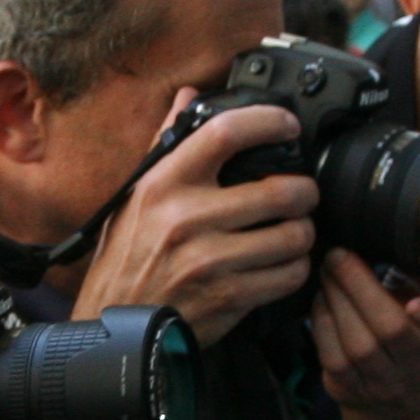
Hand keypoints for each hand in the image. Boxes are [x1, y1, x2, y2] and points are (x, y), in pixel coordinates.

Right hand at [75, 92, 320, 343]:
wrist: (113, 323)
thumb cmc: (126, 258)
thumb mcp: (135, 196)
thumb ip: (165, 145)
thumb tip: (188, 97)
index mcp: (164, 184)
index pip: (224, 132)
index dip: (267, 121)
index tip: (286, 125)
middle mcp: (187, 217)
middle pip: (279, 190)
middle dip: (305, 191)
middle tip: (304, 193)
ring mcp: (210, 259)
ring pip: (293, 236)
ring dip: (304, 233)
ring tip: (295, 231)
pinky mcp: (228, 296)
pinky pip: (288, 275)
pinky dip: (295, 269)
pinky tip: (284, 264)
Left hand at [308, 250, 419, 419]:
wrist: (398, 396)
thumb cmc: (417, 334)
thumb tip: (393, 245)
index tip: (416, 303)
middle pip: (391, 330)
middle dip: (359, 286)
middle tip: (338, 255)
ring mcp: (385, 384)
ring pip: (358, 344)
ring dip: (336, 299)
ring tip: (327, 270)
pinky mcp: (352, 389)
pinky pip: (333, 356)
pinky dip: (322, 321)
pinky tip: (321, 297)